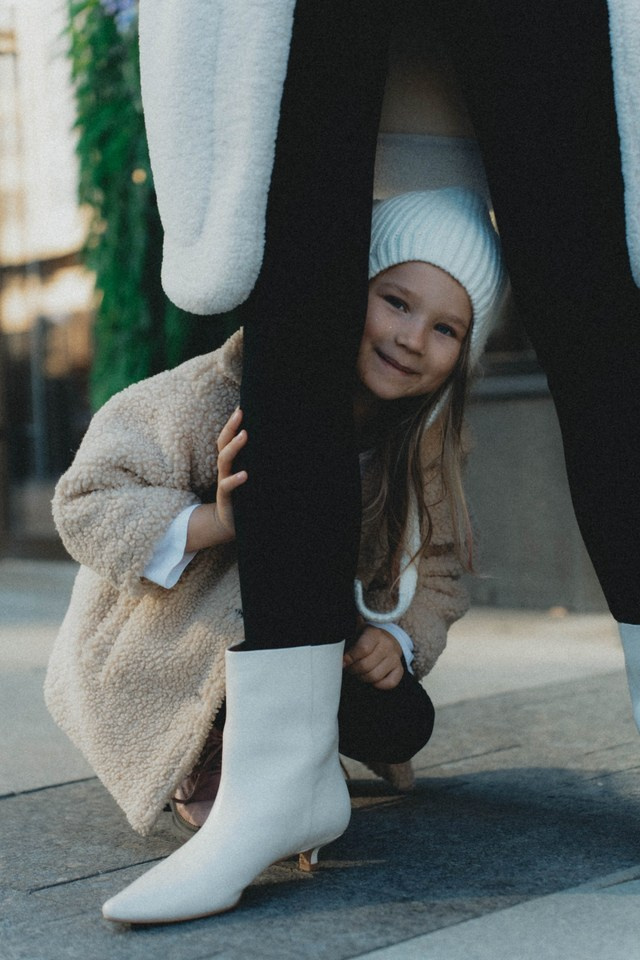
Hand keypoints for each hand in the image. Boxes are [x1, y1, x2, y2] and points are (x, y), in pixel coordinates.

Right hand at [185, 408, 247, 550]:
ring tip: (245, 435)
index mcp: (231, 462)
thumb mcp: (253, 477)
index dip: (233, 422)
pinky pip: (227, 486)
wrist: (231, 522)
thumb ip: (259, 463)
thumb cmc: (245, 495)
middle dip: (230, 426)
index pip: (228, 438)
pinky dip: (235, 479)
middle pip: (223, 443)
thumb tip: (284, 448)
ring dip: (234, 446)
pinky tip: (245, 474)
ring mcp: (223, 481)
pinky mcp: (225, 497)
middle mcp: (225, 469)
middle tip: (240, 412)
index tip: (242, 406)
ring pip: (223, 460)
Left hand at [343, 625, 404, 689]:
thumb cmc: (366, 637)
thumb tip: (338, 655)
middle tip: (349, 668)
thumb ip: (347, 640)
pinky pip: (390, 683)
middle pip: (366, 666)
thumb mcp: (356, 631)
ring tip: (358, 672)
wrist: (387, 636)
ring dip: (362, 677)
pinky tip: (372, 679)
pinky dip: (378, 684)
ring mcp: (395, 658)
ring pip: (375, 676)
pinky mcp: (399, 668)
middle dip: (353, 670)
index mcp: (375, 634)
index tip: (343, 662)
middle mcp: (387, 645)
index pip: (362, 649)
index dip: (350, 658)